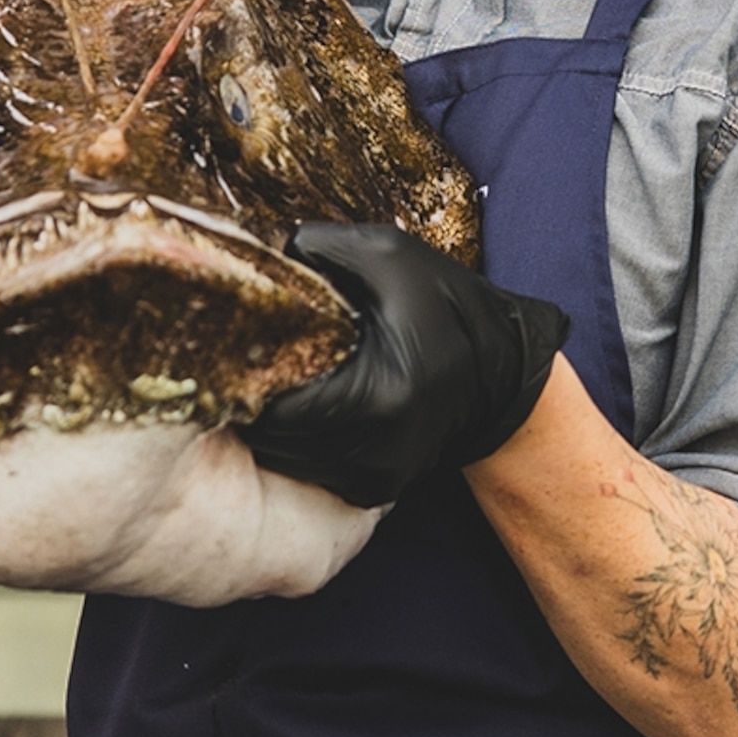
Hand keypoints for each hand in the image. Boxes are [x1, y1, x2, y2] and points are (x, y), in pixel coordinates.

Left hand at [249, 222, 568, 510]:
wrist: (503, 369)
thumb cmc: (447, 305)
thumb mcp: (388, 255)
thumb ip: (318, 247)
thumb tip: (261, 256)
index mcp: (374, 397)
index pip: (269, 403)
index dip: (242, 369)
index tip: (234, 338)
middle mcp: (370, 451)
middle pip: (268, 436)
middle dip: (250, 395)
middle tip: (243, 354)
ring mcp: (371, 478)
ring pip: (283, 456)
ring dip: (270, 418)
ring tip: (272, 372)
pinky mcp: (372, 489)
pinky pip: (308, 466)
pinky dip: (297, 436)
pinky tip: (306, 397)